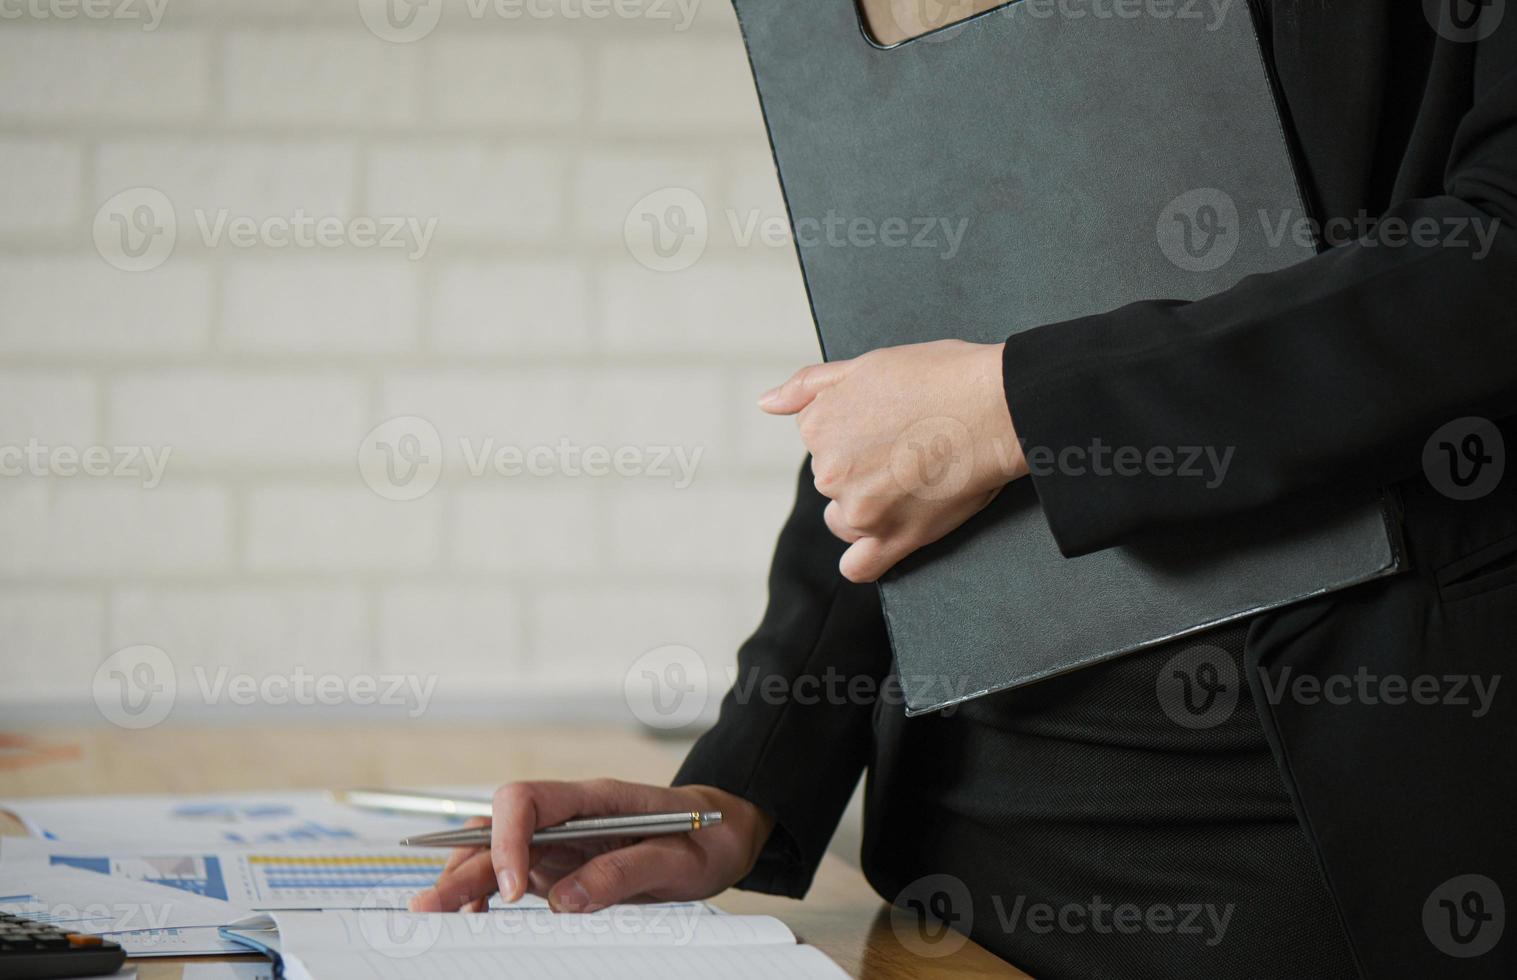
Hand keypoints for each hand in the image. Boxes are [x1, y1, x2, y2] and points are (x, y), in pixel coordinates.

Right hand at [408, 781, 772, 912]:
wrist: (723, 831)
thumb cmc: (706, 836)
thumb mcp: (680, 858)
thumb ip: (625, 873)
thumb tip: (567, 901)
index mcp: (595, 798)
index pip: (527, 799)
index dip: (507, 838)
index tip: (511, 888)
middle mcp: (568, 814)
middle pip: (497, 828)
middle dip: (462, 865)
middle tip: (430, 906)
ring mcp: (560, 840)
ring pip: (495, 849)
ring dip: (464, 876)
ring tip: (436, 912)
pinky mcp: (561, 865)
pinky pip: (512, 874)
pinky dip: (487, 892)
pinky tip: (474, 914)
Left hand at [760, 339, 1025, 582]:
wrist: (996, 405)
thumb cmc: (942, 377)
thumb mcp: (866, 364)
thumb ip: (809, 385)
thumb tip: (765, 403)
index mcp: (818, 427)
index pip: (821, 439)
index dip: (856, 431)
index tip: (888, 425)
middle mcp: (829, 472)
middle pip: (833, 479)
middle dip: (861, 468)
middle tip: (908, 449)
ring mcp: (859, 510)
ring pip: (845, 518)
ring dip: (868, 506)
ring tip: (912, 480)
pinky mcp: (893, 539)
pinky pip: (859, 566)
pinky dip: (866, 559)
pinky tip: (883, 541)